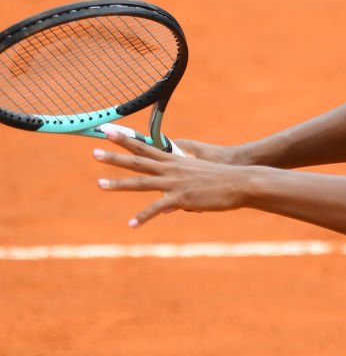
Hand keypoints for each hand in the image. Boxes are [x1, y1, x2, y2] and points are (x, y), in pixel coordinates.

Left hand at [94, 128, 258, 227]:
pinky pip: (157, 209)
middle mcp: (172, 169)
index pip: (146, 147)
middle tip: (94, 151)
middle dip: (115, 156)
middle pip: (138, 161)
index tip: (109, 131)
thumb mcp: (199, 177)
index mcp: (175, 161)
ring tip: (99, 185)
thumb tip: (167, 208)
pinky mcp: (181, 198)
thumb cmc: (224, 179)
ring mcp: (175, 183)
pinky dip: (143, 217)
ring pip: (141, 182)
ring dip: (119, 184)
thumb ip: (180, 191)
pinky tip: (131, 225)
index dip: (126, 139)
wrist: (241, 182)